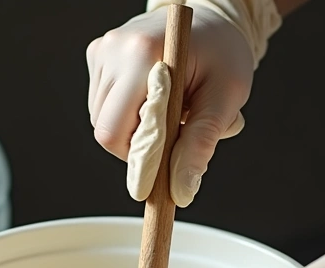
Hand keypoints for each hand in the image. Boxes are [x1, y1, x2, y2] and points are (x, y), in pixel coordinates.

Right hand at [87, 5, 253, 205]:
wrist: (211, 19)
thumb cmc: (223, 53)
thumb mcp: (225, 97)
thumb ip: (201, 143)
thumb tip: (180, 190)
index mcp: (141, 54)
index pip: (116, 131)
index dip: (138, 160)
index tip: (162, 179)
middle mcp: (113, 51)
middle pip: (105, 130)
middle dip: (139, 145)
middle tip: (176, 137)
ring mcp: (102, 53)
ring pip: (103, 122)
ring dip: (135, 130)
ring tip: (170, 111)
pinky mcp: (98, 57)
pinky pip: (103, 106)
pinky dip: (128, 114)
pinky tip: (154, 98)